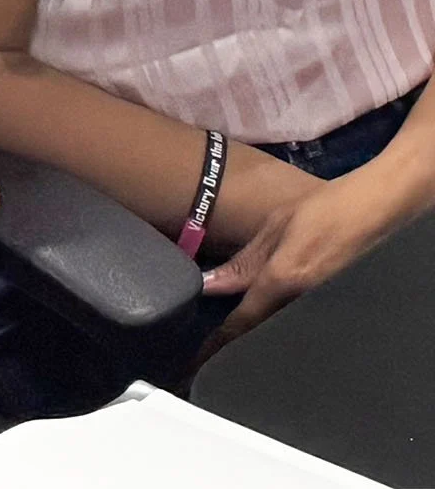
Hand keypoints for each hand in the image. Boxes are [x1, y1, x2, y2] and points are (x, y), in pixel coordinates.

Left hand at [198, 160, 405, 358]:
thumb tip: (209, 285)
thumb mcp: (274, 227)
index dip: (221, 343)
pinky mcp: (332, 310)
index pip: (244, 321)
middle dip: (241, 345)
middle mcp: (301, 302)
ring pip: (281, 333)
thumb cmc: (319, 211)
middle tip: (216, 353)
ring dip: (260, 338)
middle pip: (263, 335)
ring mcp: (319, 309)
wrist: (371, 212)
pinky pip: (299, 325)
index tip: (201, 360)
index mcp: (282, 279)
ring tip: (238, 343)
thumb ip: (245, 261)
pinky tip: (271, 325)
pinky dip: (280, 328)